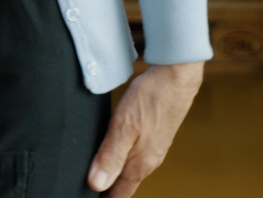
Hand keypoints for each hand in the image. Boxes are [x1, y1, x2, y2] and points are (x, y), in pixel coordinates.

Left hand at [87, 61, 202, 194]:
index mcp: (140, 163)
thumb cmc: (150, 98)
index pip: (119, 194)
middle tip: (88, 190)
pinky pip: (136, 157)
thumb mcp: (124, 126)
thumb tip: (96, 184)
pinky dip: (123, 161)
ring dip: (115, 177)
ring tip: (98, 176)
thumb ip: (110, 156)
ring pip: (131, 171)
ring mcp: (154, 149)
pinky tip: (114, 153)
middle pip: (125, 185)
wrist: (176, 77)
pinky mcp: (155, 136)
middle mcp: (149, 161)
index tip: (86, 196)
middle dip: (107, 191)